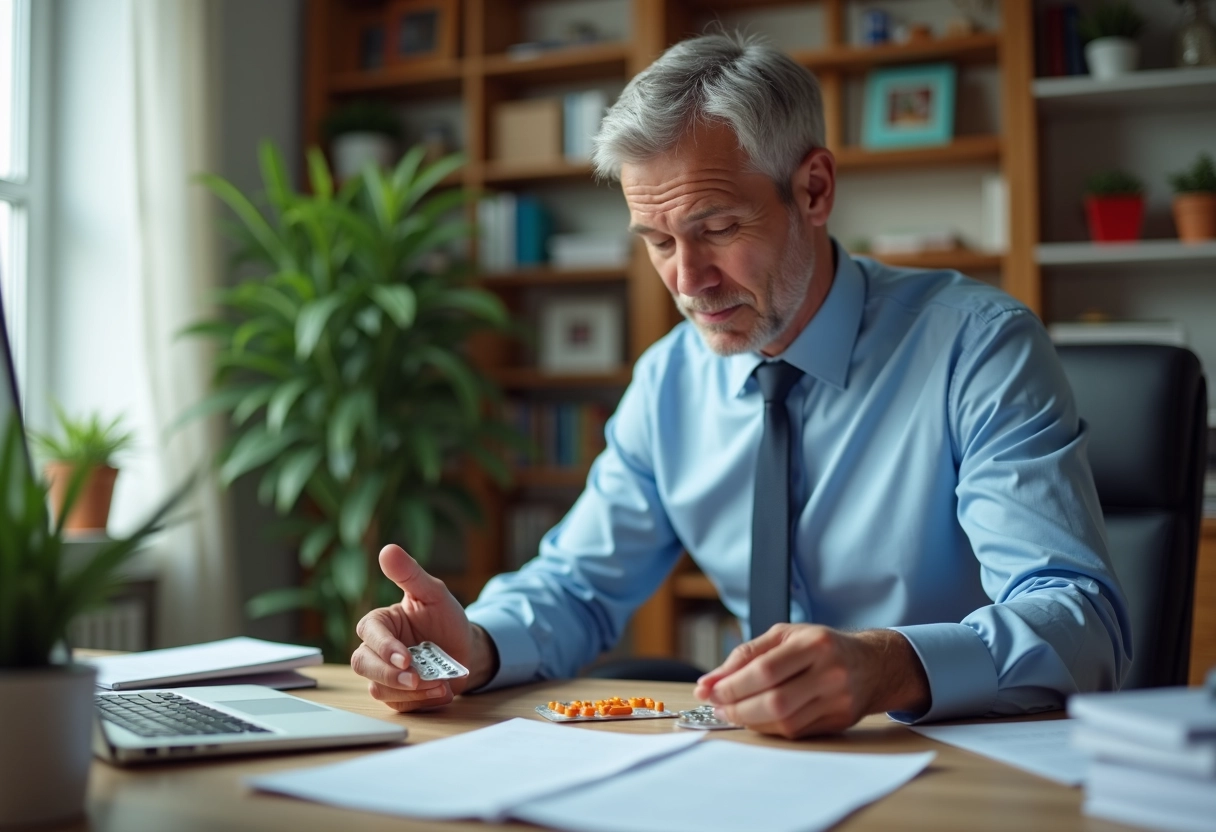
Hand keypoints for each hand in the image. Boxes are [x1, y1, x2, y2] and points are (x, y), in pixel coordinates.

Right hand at [351, 544, 497, 711]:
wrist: (466, 649)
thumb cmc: (445, 618)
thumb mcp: (433, 593)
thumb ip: (410, 574)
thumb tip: (388, 549)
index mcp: (380, 622)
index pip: (369, 633)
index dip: (384, 647)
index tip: (405, 658)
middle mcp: (376, 649)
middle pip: (363, 664)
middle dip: (389, 675)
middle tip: (416, 678)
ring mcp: (384, 674)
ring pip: (379, 688)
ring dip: (410, 691)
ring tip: (439, 684)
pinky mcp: (396, 695)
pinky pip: (398, 704)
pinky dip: (421, 701)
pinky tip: (442, 692)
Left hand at [693, 624, 929, 738]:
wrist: (872, 664)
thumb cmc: (821, 646)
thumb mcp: (784, 636)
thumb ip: (745, 655)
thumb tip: (708, 682)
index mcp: (815, 644)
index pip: (766, 670)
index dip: (733, 685)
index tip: (710, 690)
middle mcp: (831, 673)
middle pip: (775, 701)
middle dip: (738, 708)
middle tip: (717, 706)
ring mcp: (839, 701)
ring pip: (785, 723)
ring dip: (750, 721)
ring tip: (733, 712)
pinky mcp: (840, 722)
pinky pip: (796, 733)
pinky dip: (769, 728)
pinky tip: (757, 718)